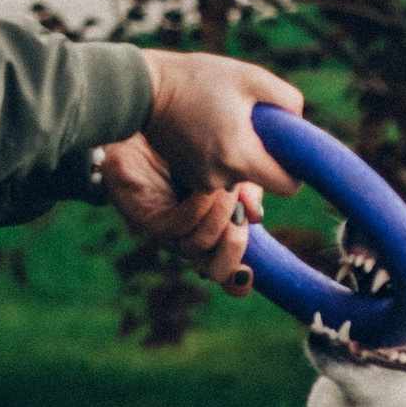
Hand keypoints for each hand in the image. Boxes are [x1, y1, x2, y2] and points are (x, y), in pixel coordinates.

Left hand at [96, 132, 266, 286]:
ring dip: (219, 217)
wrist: (149, 124)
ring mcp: (169, 232)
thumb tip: (256, 216)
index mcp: (214, 232)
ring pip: (200, 245)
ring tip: (224, 186)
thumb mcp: (230, 167)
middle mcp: (191, 239)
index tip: (249, 273)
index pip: (228, 273)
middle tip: (241, 216)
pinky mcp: (149, 218)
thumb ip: (248, 191)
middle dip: (235, 245)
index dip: (238, 281)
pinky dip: (199, 208)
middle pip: (217, 270)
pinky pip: (178, 226)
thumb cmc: (193, 148)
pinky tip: (205, 187)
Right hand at [141, 49, 303, 197]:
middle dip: (263, 157)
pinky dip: (220, 157)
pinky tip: (207, 131)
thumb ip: (286, 100)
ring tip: (222, 123)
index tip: (291, 155)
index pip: (286, 186)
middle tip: (250, 124)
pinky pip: (219, 174)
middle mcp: (220, 177)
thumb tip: (298, 122)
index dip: (295, 172)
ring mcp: (202, 181)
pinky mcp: (189, 178)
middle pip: (261, 181)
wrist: (145, 91)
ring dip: (239, 156)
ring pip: (239, 177)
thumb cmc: (199, 78)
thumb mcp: (250, 76)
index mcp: (240, 155)